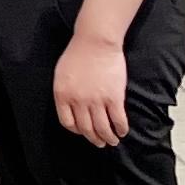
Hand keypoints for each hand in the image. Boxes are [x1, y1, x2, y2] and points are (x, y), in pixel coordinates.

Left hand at [52, 30, 130, 146]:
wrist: (95, 42)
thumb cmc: (78, 53)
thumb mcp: (62, 74)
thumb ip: (65, 92)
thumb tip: (71, 106)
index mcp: (62, 95)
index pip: (67, 122)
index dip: (76, 130)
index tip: (83, 132)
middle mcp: (78, 101)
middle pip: (86, 129)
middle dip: (94, 139)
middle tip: (100, 143)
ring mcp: (96, 101)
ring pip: (102, 128)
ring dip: (108, 138)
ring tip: (112, 141)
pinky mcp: (114, 98)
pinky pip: (118, 120)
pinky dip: (121, 129)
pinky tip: (122, 131)